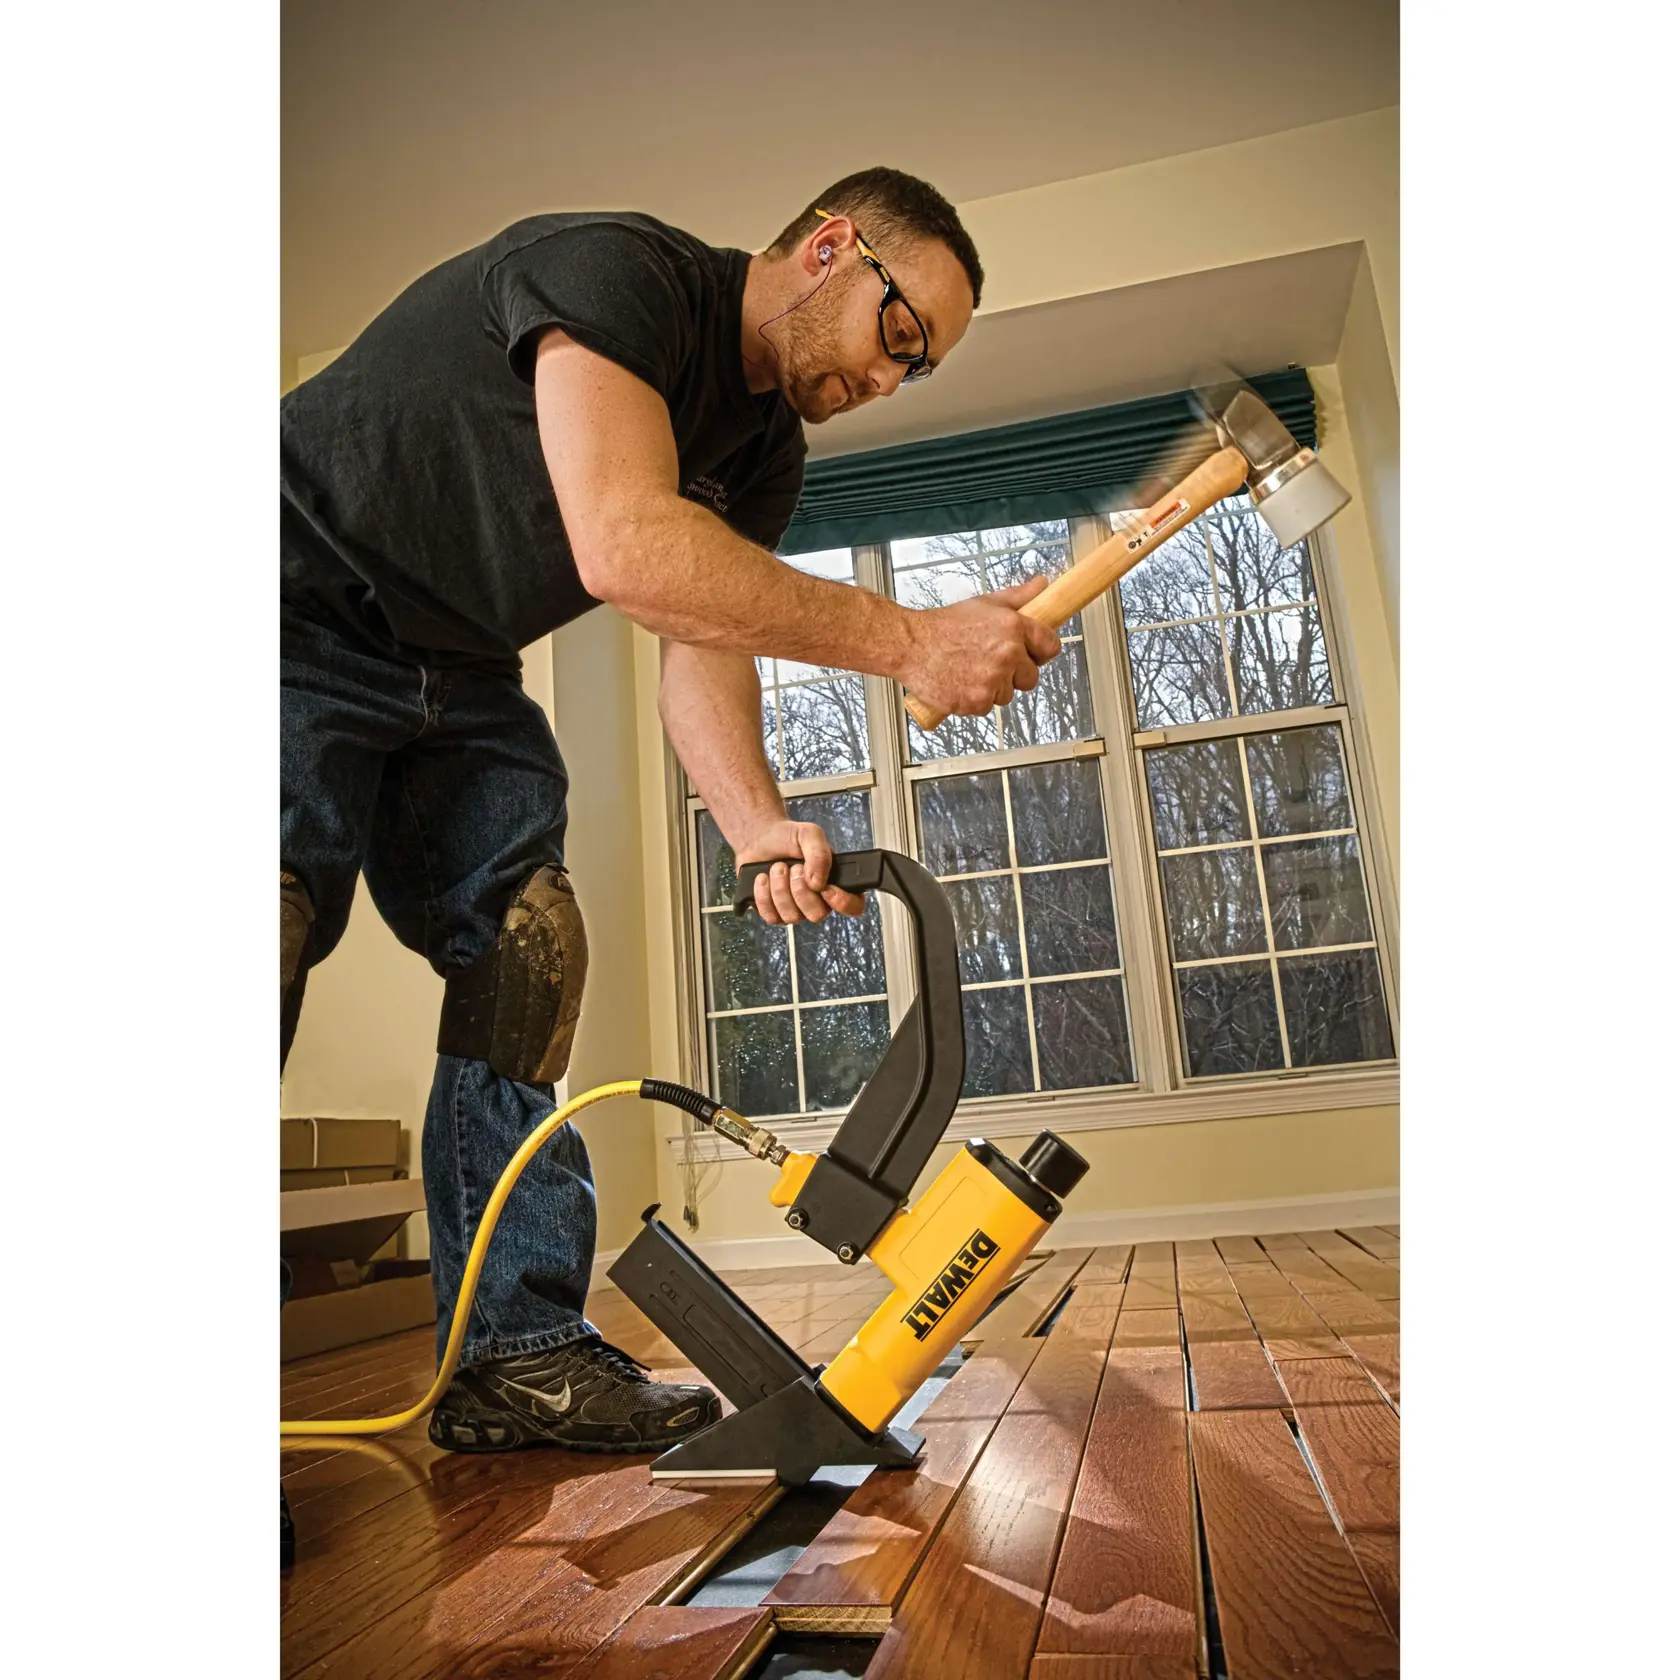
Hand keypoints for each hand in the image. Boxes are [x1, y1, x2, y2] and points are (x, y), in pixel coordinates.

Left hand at [736, 819, 865, 926]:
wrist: (759, 838)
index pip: (853, 905)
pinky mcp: (774, 914)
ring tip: (777, 867)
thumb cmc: (788, 837)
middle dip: (800, 889)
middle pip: (816, 914)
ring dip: (779, 888)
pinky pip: (771, 916)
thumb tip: (818, 883)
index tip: (825, 888)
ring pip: (791, 916)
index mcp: (835, 882)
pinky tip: (763, 878)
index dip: (843, 902)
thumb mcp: (809, 835)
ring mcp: (796, 910)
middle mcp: (818, 901)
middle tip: (793, 867)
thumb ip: (820, 854)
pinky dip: (763, 894)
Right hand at [899, 577, 1061, 717]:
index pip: (1050, 647)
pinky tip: (960, 683)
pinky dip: (973, 700)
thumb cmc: (943, 625)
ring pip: (1006, 695)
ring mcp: (993, 680)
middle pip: (1030, 678)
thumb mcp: (983, 604)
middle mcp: (1007, 654)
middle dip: (1014, 675)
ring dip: (992, 688)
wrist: (910, 645)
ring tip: (969, 671)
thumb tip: (1042, 585)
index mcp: (1013, 627)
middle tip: (990, 664)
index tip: (1030, 655)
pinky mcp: (976, 701)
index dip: (1040, 653)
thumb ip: (1018, 597)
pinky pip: (985, 707)